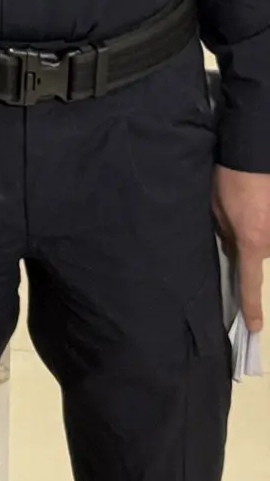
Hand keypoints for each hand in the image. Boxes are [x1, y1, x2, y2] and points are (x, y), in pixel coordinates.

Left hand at [213, 164, 269, 332]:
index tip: (254, 328)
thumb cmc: (229, 180)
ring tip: (246, 204)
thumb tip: (232, 246)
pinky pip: (268, 229)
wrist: (252, 153)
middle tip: (234, 215)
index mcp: (250, 243)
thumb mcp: (216, 208)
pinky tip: (255, 203)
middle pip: (258, 254)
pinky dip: (263, 220)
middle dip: (247, 241)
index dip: (251, 306)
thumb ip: (224, 233)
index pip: (250, 282)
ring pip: (266, 240)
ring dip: (257, 228)